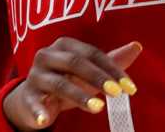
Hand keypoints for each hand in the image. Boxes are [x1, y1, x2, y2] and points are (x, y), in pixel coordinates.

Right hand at [2, 37, 141, 128]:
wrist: (32, 98)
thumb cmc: (65, 80)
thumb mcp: (87, 71)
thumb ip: (110, 61)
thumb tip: (137, 46)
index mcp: (64, 45)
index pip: (92, 53)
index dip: (112, 68)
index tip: (130, 87)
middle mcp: (48, 55)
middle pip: (75, 63)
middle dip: (98, 78)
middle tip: (117, 93)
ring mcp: (36, 75)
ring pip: (59, 84)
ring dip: (79, 96)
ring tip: (98, 107)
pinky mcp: (28, 96)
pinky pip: (34, 104)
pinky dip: (39, 112)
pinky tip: (45, 119)